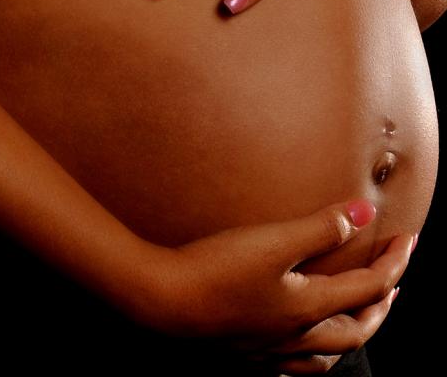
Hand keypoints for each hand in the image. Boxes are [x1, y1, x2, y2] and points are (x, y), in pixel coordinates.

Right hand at [124, 199, 413, 374]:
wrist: (164, 301)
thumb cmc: (217, 270)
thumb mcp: (272, 242)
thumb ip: (319, 228)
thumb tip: (363, 211)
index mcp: (307, 308)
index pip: (367, 287)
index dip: (394, 262)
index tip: (408, 239)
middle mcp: (296, 336)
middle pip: (356, 329)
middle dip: (381, 303)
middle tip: (391, 281)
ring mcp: (270, 350)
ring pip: (327, 354)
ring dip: (352, 332)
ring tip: (355, 316)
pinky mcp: (246, 354)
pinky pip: (295, 365)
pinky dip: (313, 353)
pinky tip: (299, 343)